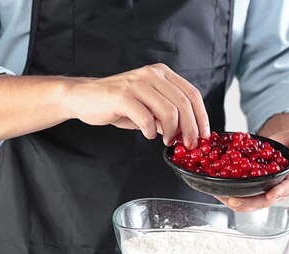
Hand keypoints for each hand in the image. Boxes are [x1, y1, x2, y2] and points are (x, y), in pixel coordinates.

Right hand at [64, 63, 209, 148]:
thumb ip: (166, 116)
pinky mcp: (123, 95)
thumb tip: (187, 132)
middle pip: (184, 104)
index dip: (202, 117)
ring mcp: (137, 83)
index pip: (192, 94)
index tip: (204, 136)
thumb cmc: (116, 103)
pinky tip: (147, 134)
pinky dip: (150, 131)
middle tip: (188, 145)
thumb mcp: (147, 107)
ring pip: (169, 111)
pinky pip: (146, 118)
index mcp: (161, 73)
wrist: (85, 98)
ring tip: (165, 141)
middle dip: (190, 129)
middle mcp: (151, 74)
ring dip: (171, 132)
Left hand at [215, 131, 288, 210]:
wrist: (281, 147)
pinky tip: (219, 194)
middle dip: (248, 202)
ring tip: (222, 198)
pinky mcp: (254, 191)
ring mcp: (265, 193)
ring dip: (237, 203)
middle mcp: (278, 190)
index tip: (270, 195)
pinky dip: (231, 198)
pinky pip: (244, 198)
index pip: (286, 188)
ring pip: (251, 204)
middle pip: (264, 201)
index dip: (278, 192)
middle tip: (233, 200)